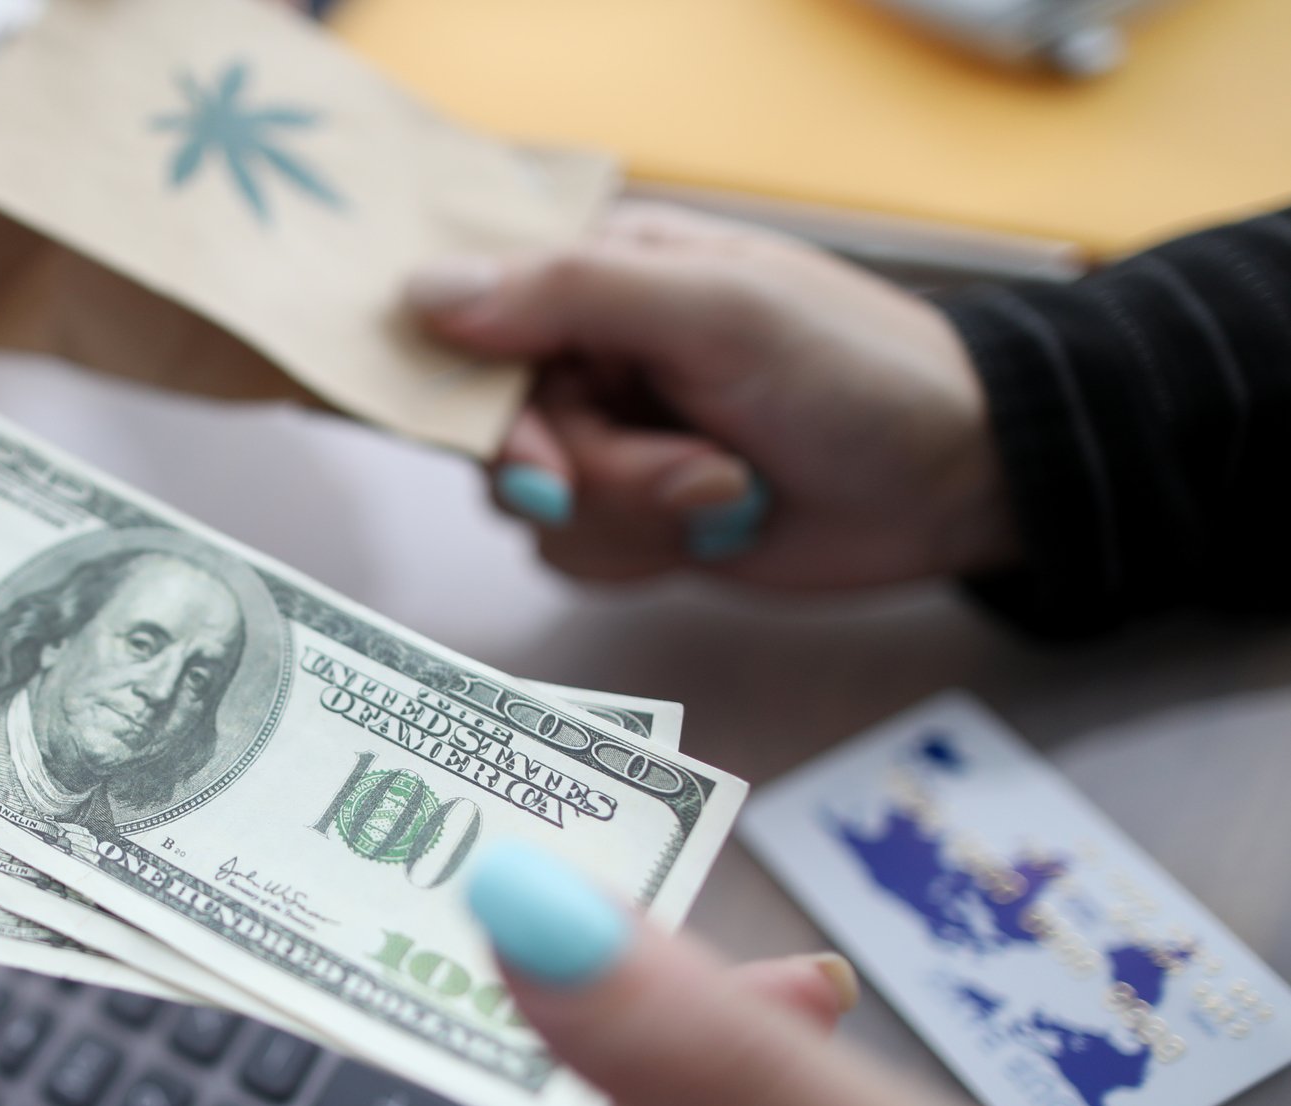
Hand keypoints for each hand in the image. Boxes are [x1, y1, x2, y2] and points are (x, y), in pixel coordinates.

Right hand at [408, 202, 1017, 588]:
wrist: (954, 482)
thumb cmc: (857, 373)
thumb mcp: (716, 311)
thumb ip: (570, 295)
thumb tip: (421, 293)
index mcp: (601, 278)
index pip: (474, 333)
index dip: (489, 410)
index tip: (545, 460)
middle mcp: (591, 358)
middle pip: (499, 441)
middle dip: (599, 477)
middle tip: (695, 478)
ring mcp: (611, 444)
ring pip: (534, 509)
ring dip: (635, 519)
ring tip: (730, 492)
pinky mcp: (636, 518)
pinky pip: (573, 556)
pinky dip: (642, 556)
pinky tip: (716, 528)